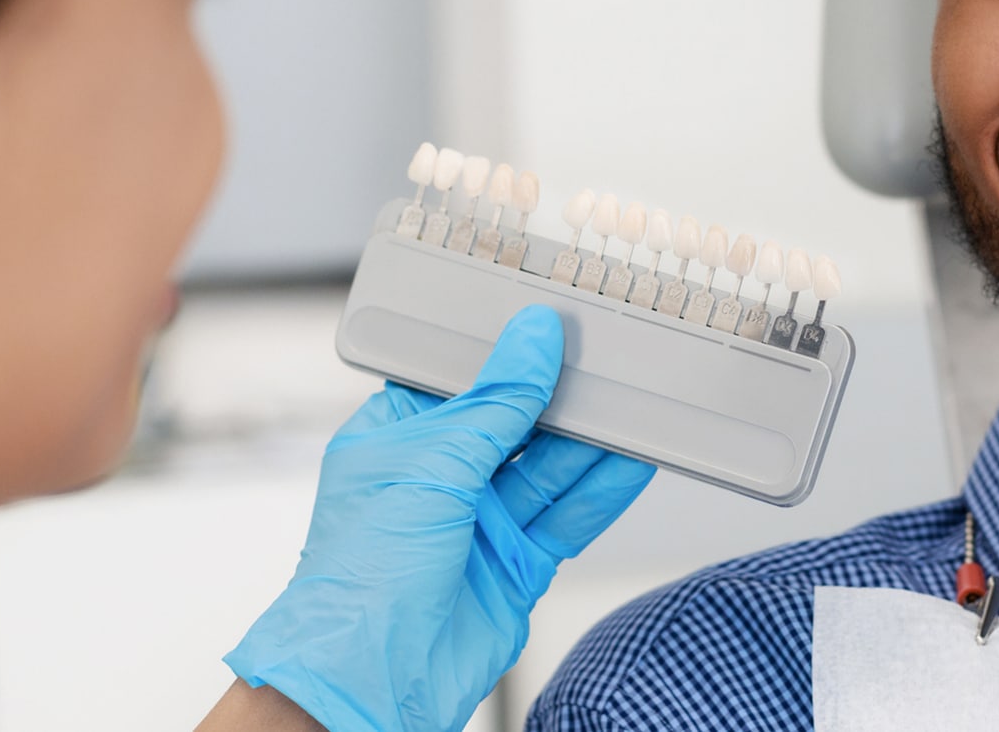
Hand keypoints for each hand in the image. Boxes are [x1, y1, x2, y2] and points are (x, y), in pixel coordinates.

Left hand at [225, 306, 654, 731]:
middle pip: (516, 422)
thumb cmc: (363, 575)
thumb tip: (532, 340)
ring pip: (549, 469)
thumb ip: (495, 402)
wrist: (372, 678)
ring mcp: (480, 522)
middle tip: (609, 358)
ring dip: (591, 441)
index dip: (507, 352)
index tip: (553, 322)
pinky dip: (601, 492)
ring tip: (635, 404)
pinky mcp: (516, 564)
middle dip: (560, 396)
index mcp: (398, 438)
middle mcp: (440, 478)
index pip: (462, 379)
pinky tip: (633, 462)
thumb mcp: (432, 463)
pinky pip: (567, 517)